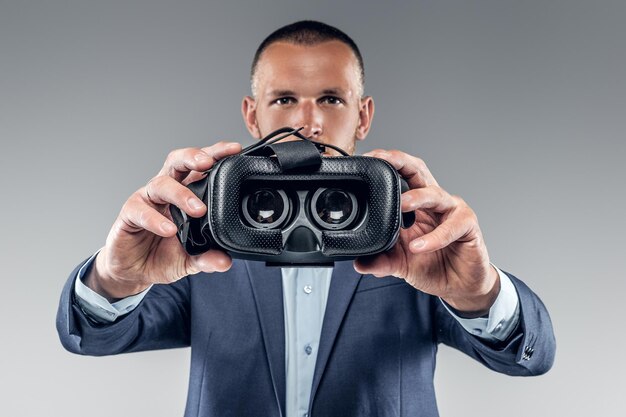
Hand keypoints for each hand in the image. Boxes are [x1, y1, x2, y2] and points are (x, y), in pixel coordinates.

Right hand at [84, 142, 241, 300]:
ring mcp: (147, 200)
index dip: (216, 155)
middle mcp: (166, 191)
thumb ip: (207, 258)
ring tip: (198, 209)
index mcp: (185, 193)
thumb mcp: (191, 259)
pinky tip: (169, 230)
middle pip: (177, 162)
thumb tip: (225, 262)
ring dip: (180, 194)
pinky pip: (140, 211)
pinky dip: (155, 220)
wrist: (134, 270)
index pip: (200, 167)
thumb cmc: (163, 255)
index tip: (234, 150)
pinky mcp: (129, 215)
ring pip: (161, 184)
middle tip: (208, 163)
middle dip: (193, 157)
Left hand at [354, 149, 499, 316]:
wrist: (459, 286)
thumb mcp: (400, 264)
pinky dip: (435, 236)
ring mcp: (452, 211)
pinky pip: (452, 227)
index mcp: (415, 204)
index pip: (401, 175)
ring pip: (435, 194)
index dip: (386, 164)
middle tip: (382, 160)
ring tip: (401, 204)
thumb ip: (380, 261)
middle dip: (400, 161)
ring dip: (417, 197)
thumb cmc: (432, 265)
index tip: (367, 160)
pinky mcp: (468, 227)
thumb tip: (358, 264)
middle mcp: (433, 202)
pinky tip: (419, 246)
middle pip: (418, 171)